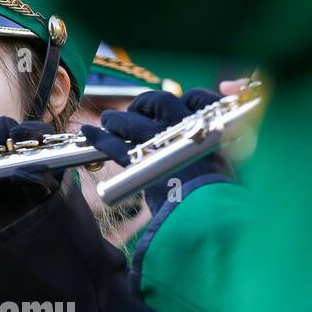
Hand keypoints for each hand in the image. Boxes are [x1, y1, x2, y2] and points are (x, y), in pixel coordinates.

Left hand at [81, 88, 228, 213]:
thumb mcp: (223, 164)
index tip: (170, 104)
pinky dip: (99, 137)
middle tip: (134, 110)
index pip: (196, 98)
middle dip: (144, 103)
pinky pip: (114, 144)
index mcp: (207, 127)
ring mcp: (158, 142)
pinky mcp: (140, 162)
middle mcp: (182, 128)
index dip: (182, 99)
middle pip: (159, 100)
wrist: (211, 212)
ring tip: (108, 120)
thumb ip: (206, 148)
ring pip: (131, 120)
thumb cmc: (219, 193)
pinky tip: (89, 132)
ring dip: (116, 119)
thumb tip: (191, 143)